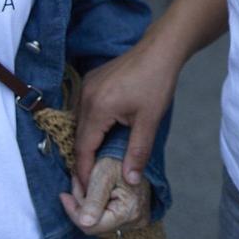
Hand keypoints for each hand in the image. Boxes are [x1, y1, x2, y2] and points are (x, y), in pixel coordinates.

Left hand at [60, 154, 149, 234]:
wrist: (134, 151)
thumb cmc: (118, 159)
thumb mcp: (102, 174)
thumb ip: (93, 200)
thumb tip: (85, 223)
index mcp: (130, 212)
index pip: (91, 226)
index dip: (74, 211)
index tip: (64, 195)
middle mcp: (138, 221)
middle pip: (95, 227)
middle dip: (81, 207)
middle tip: (77, 184)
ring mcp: (138, 221)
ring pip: (100, 225)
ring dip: (87, 207)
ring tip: (86, 186)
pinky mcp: (136, 219)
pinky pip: (109, 222)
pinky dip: (98, 209)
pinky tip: (96, 194)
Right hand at [74, 39, 182, 191]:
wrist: (159, 50)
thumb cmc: (156, 82)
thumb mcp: (149, 120)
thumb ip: (138, 152)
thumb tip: (130, 180)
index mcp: (98, 108)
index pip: (83, 148)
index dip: (84, 171)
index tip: (88, 189)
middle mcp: (86, 97)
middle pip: (78, 137)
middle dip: (84, 159)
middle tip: (92, 179)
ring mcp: (86, 87)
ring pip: (80, 123)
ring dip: (87, 142)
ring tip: (97, 160)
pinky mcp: (91, 81)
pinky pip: (84, 110)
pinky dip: (90, 125)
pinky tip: (102, 134)